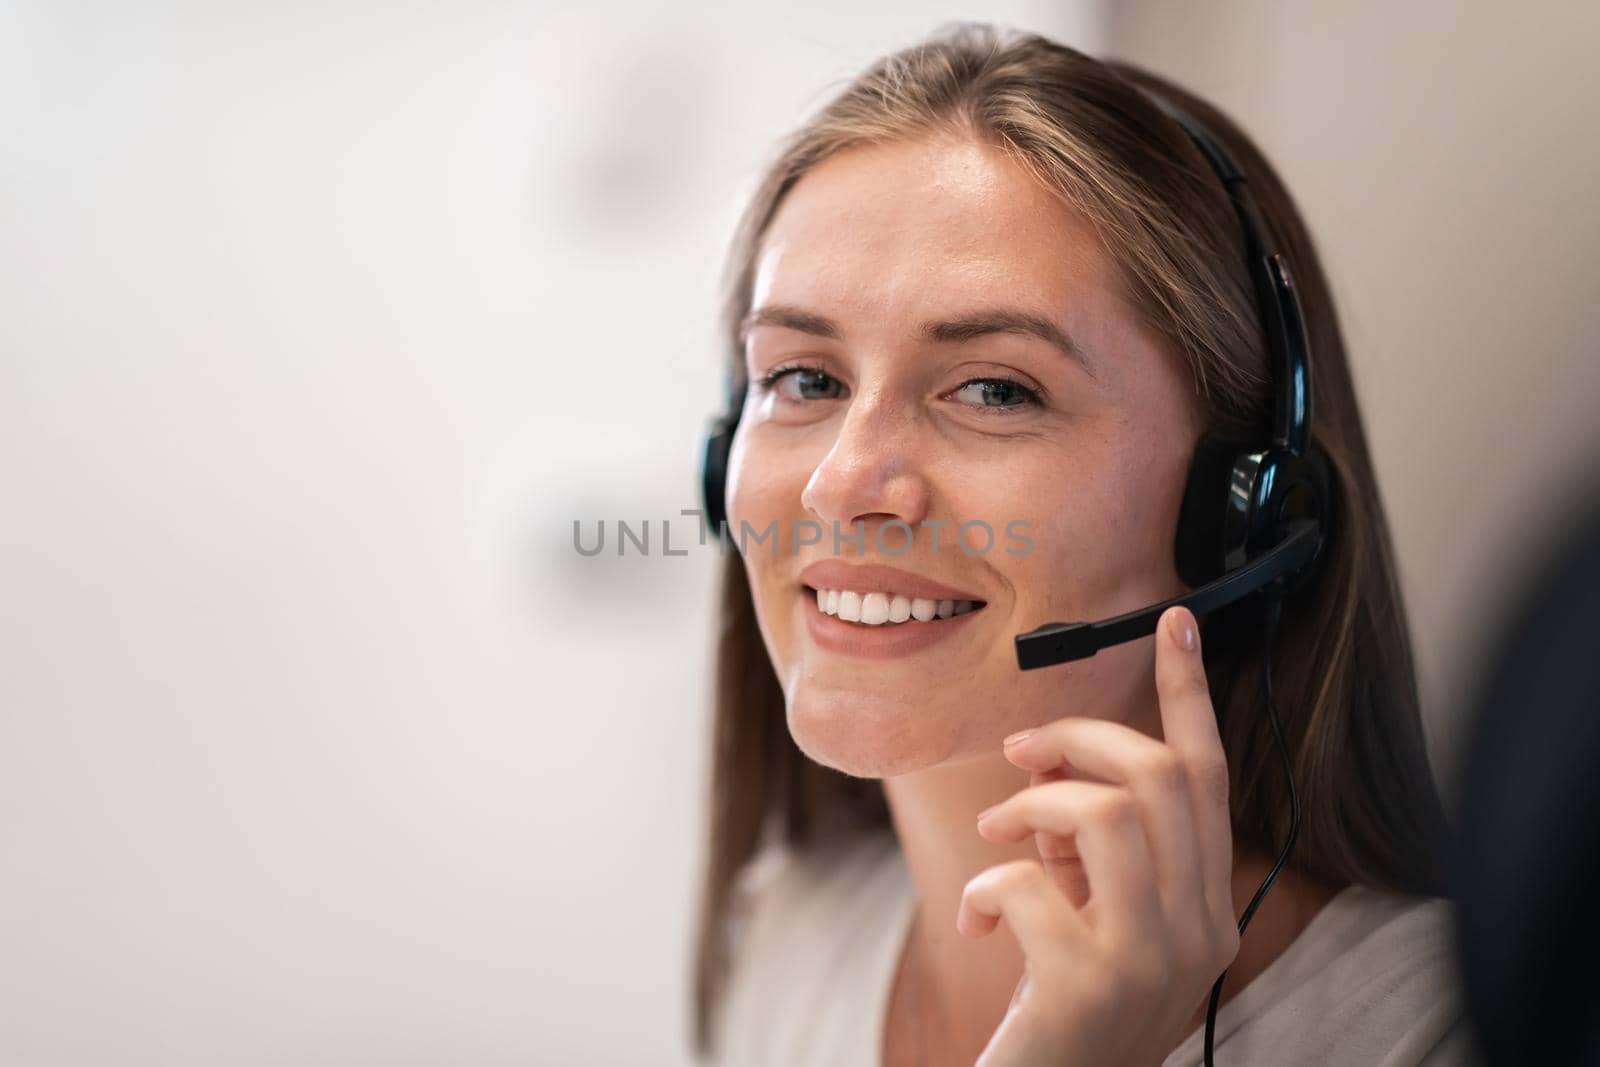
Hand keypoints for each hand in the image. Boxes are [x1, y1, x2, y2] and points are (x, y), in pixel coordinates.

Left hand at [957, 605, 1240, 1066]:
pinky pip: (1031, 882)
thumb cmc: (1060, 1008)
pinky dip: (988, 886)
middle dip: (1078, 740)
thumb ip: (1095, 850)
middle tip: (1018, 757)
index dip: (1190, 693)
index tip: (1173, 621)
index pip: (1209, 778)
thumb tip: (1053, 768)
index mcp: (1208, 908)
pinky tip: (978, 921)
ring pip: (1108, 813)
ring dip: (1034, 806)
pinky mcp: (1090, 986)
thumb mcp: (1094, 919)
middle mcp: (1201, 932)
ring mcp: (1152, 961)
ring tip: (998, 838)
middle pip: (1159, 776)